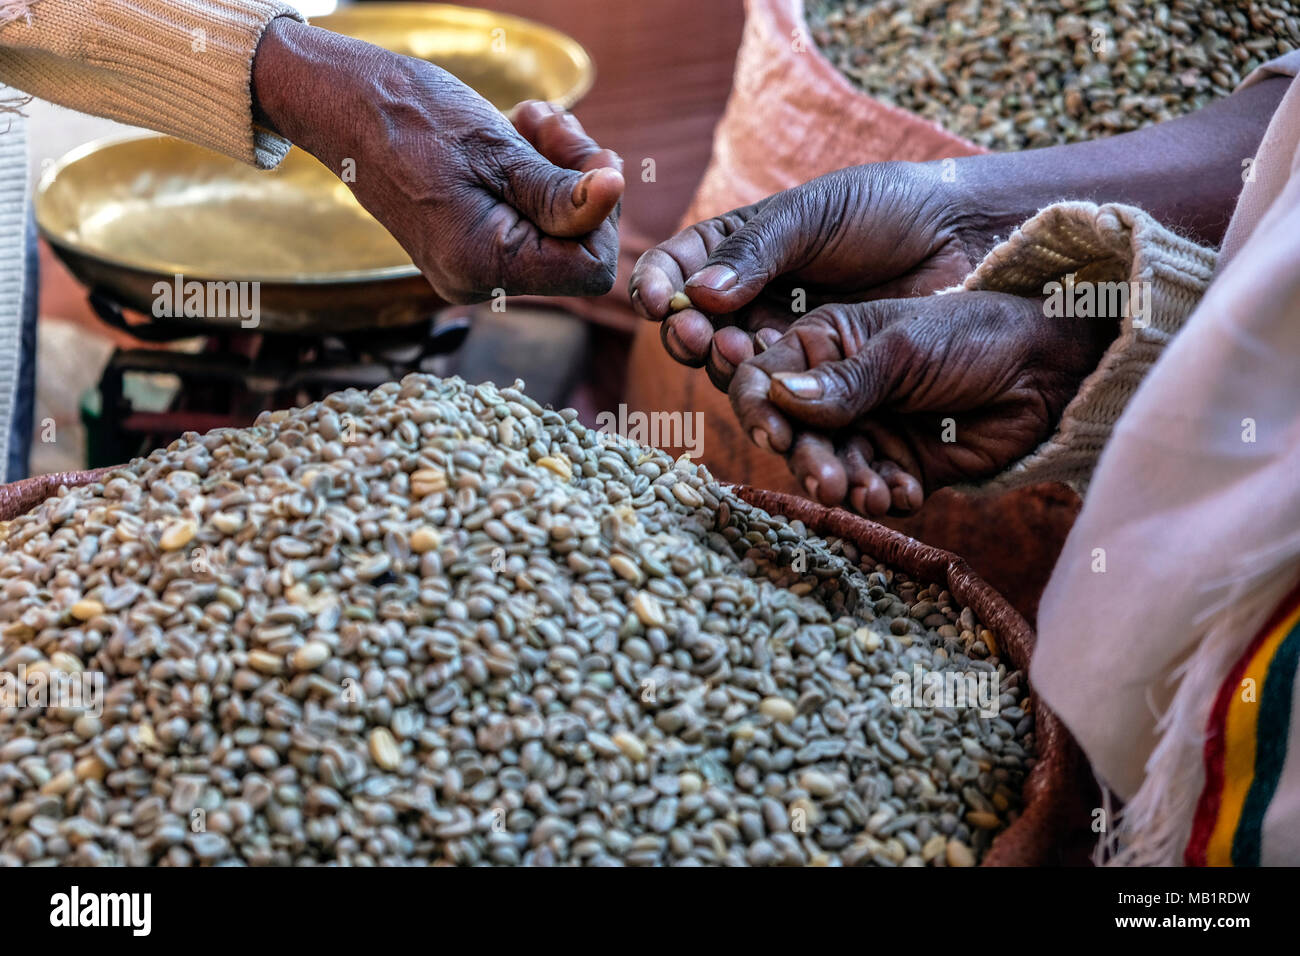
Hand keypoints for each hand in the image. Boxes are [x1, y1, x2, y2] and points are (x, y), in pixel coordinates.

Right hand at [252, 18, 623, 302]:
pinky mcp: (468, 245)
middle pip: (574, 250)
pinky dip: (533, 177)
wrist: (346, 106)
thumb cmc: (413, 118)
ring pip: (553, 231)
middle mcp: (476, 281)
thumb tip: (615, 196)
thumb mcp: (498, 150)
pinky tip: (519, 132)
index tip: (592, 159)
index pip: (587, 269)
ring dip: (560, 170)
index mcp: (482, 266)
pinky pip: (525, 222)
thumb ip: (559, 190)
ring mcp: (471, 267)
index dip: (601, 215)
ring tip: (534, 120)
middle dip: (581, 185)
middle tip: (560, 128)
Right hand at [628, 163, 991, 389]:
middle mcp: (753, 302)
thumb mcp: (814, 216)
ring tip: (737, 361)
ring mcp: (785, 345)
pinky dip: (775, 405)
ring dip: (727, 371)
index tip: (658, 302)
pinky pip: (784, 401)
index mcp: (740, 251)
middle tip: (698, 338)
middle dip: (691, 336)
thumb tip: (701, 293)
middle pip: (698, 330)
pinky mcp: (821, 383)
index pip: (679, 269)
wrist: (964, 243)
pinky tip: (777, 398)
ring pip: (736, 371)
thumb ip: (757, 253)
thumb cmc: (887, 211)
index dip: (659, 285)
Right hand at [728, 292, 1114, 514]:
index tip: (775, 435)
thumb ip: (845, 382)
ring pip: (832, 467)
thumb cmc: (975, 335)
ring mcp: (869, 428)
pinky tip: (904, 493)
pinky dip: (884, 496)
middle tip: (828, 482)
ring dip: (846, 485)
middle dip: (808, 460)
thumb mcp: (904, 350)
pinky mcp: (901, 464)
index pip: (766, 377)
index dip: (760, 408)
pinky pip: (875, 490)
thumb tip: (781, 400)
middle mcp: (837, 389)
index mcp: (826, 343)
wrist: (1050, 370)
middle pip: (794, 433)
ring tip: (870, 495)